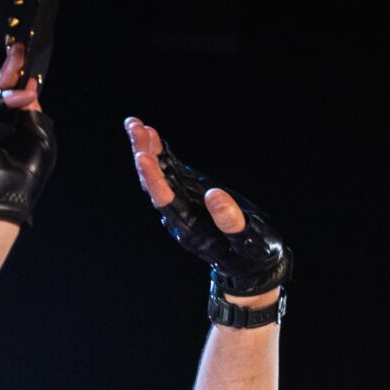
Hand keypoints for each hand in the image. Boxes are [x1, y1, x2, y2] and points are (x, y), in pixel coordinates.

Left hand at [124, 117, 286, 298]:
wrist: (252, 265)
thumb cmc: (254, 255)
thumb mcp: (250, 241)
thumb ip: (231, 222)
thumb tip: (215, 195)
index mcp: (191, 228)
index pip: (165, 201)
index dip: (153, 179)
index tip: (142, 157)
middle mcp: (180, 215)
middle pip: (154, 185)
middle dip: (144, 155)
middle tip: (135, 127)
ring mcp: (183, 203)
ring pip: (158, 176)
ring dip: (146, 150)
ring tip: (135, 124)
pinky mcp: (190, 193)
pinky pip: (170, 172)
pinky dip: (160, 153)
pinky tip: (150, 133)